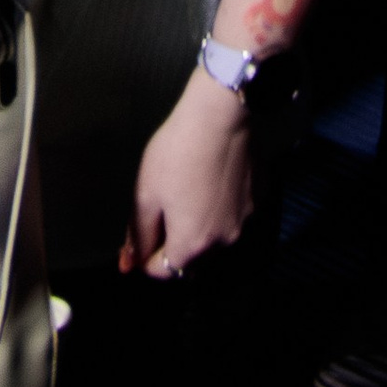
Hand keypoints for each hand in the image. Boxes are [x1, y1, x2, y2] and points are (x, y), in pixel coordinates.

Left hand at [121, 69, 255, 279]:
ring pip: (213, 236)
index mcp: (191, 245)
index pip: (162, 271)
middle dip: (172, 241)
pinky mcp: (257, 200)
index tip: (140, 233)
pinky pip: (232, 214)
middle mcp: (223, 242)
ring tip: (186, 189)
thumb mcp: (145, 193)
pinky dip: (219, 207)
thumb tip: (129, 263)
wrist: (219, 115)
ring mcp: (244, 221)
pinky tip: (209, 180)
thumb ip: (138, 234)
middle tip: (161, 206)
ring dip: (197, 225)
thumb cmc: (178, 152)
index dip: (144, 255)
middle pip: (190, 257)